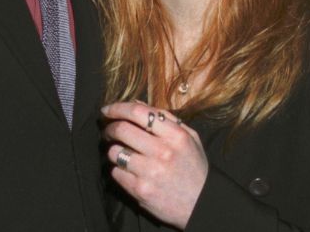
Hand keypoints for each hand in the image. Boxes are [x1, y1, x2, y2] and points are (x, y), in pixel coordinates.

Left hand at [102, 101, 207, 229]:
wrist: (202, 205)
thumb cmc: (194, 168)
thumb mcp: (190, 138)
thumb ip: (165, 118)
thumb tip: (136, 103)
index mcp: (175, 135)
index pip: (138, 112)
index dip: (117, 108)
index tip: (107, 110)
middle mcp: (162, 152)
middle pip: (121, 129)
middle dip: (109, 128)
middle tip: (108, 130)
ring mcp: (150, 172)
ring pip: (115, 152)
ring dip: (113, 150)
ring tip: (121, 152)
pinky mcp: (140, 190)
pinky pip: (116, 173)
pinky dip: (118, 170)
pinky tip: (127, 171)